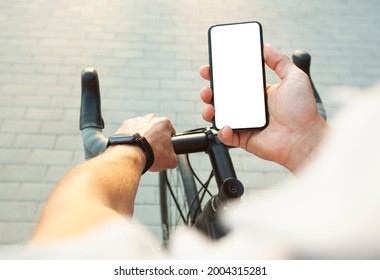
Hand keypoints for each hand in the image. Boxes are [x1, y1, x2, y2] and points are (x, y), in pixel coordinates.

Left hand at [115, 114, 176, 171]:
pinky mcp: (124, 125)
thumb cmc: (151, 155)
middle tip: (152, 150)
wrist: (130, 155)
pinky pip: (130, 132)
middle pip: (155, 129)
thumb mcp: (171, 160)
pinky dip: (131, 138)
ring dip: (142, 137)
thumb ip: (174, 157)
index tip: (164, 148)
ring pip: (142, 129)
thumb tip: (172, 160)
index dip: (168, 141)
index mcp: (164, 123)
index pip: (170, 131)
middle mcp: (150, 118)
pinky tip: (131, 147)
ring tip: (140, 150)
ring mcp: (136, 120)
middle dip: (154, 137)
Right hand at [200, 44, 327, 171]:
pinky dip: (221, 131)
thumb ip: (280, 61)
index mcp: (258, 93)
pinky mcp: (243, 138)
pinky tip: (226, 125)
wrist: (305, 137)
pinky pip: (226, 136)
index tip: (210, 68)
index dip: (220, 74)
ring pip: (220, 115)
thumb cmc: (303, 110)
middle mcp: (249, 108)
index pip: (234, 81)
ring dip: (209, 109)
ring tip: (210, 106)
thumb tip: (266, 46)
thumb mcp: (294, 78)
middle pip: (222, 98)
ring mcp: (245, 123)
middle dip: (209, 91)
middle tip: (207, 87)